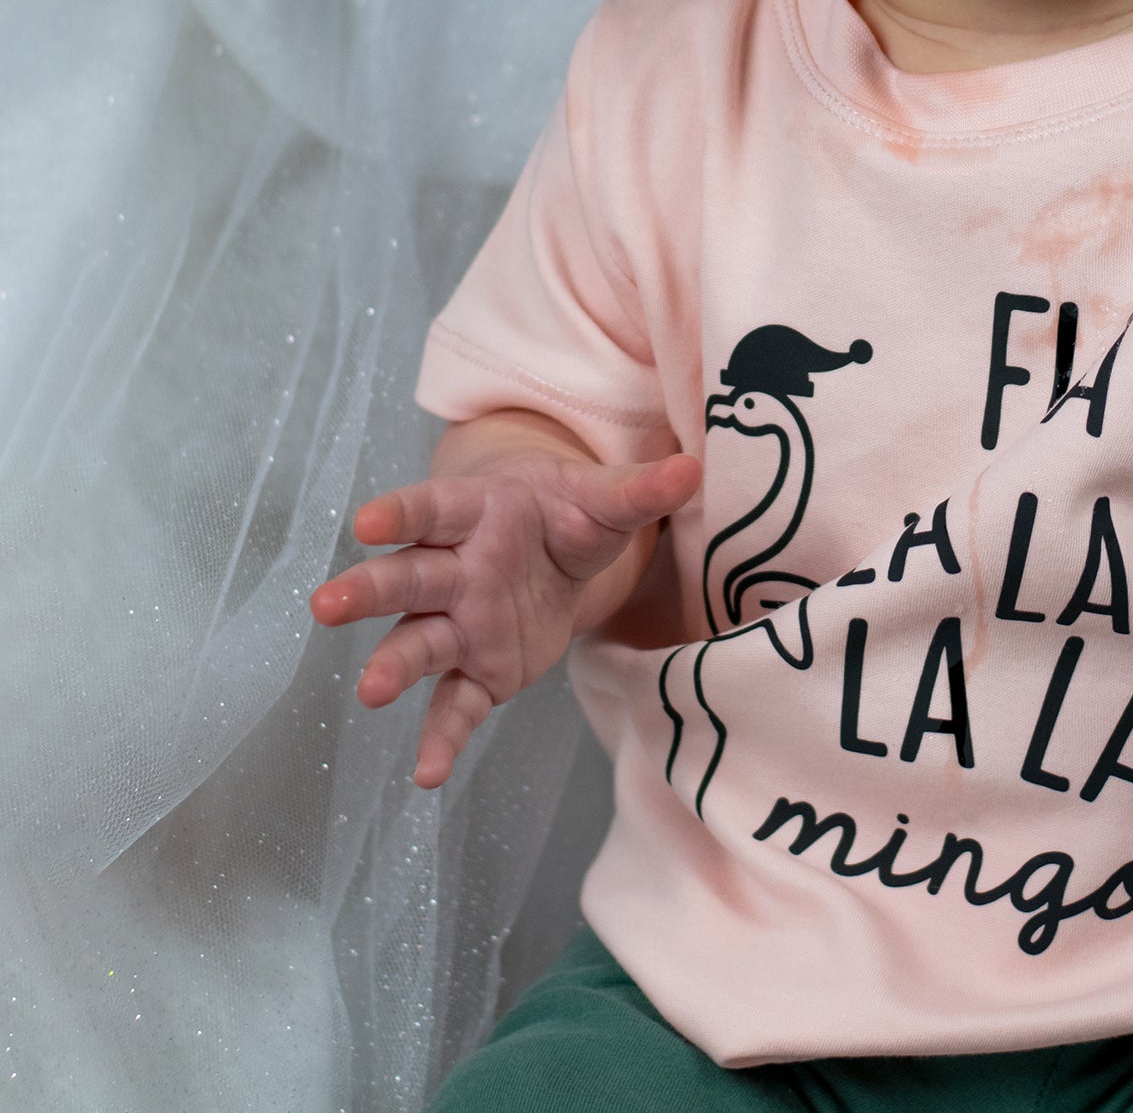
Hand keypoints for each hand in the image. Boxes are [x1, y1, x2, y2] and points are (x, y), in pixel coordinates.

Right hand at [310, 446, 701, 787]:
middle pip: (406, 577)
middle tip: (327, 605)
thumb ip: (640, 490)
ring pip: (417, 641)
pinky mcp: (478, 670)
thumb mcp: (604, 497)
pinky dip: (440, 738)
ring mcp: (461, 622)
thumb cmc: (565, 510)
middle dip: (368, 590)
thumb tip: (691, 469)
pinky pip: (453, 706)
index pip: (433, 507)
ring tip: (369, 691)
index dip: (401, 511)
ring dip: (392, 664)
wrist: (554, 542)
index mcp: (478, 513)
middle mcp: (456, 569)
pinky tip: (427, 775)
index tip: (367, 521)